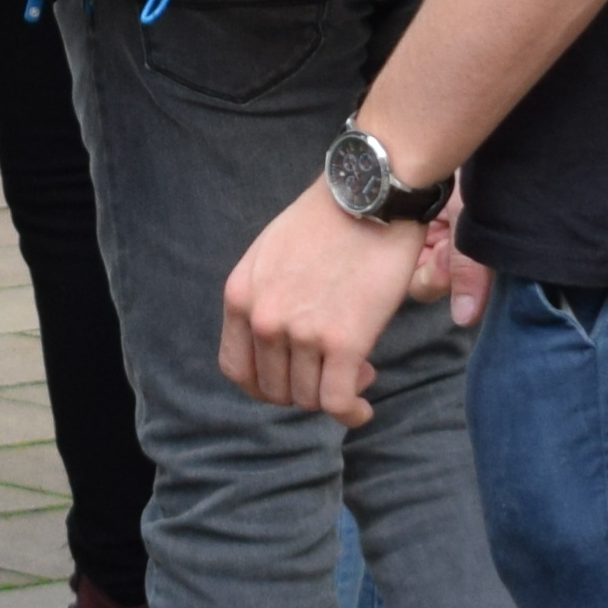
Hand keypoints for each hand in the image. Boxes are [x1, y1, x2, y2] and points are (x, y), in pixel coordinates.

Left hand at [222, 183, 441, 421]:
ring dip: (333, 395)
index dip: (264, 384)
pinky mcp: (343, 341)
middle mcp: (263, 319)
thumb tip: (277, 342)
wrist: (370, 194)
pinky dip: (350, 413)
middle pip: (274, 390)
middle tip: (335, 369)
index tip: (292, 377)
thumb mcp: (269, 254)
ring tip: (358, 372)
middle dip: (304, 388)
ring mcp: (301, 332)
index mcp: (240, 296)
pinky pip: (337, 402)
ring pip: (309, 398)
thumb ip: (263, 298)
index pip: (236, 370)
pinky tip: (362, 408)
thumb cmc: (329, 218)